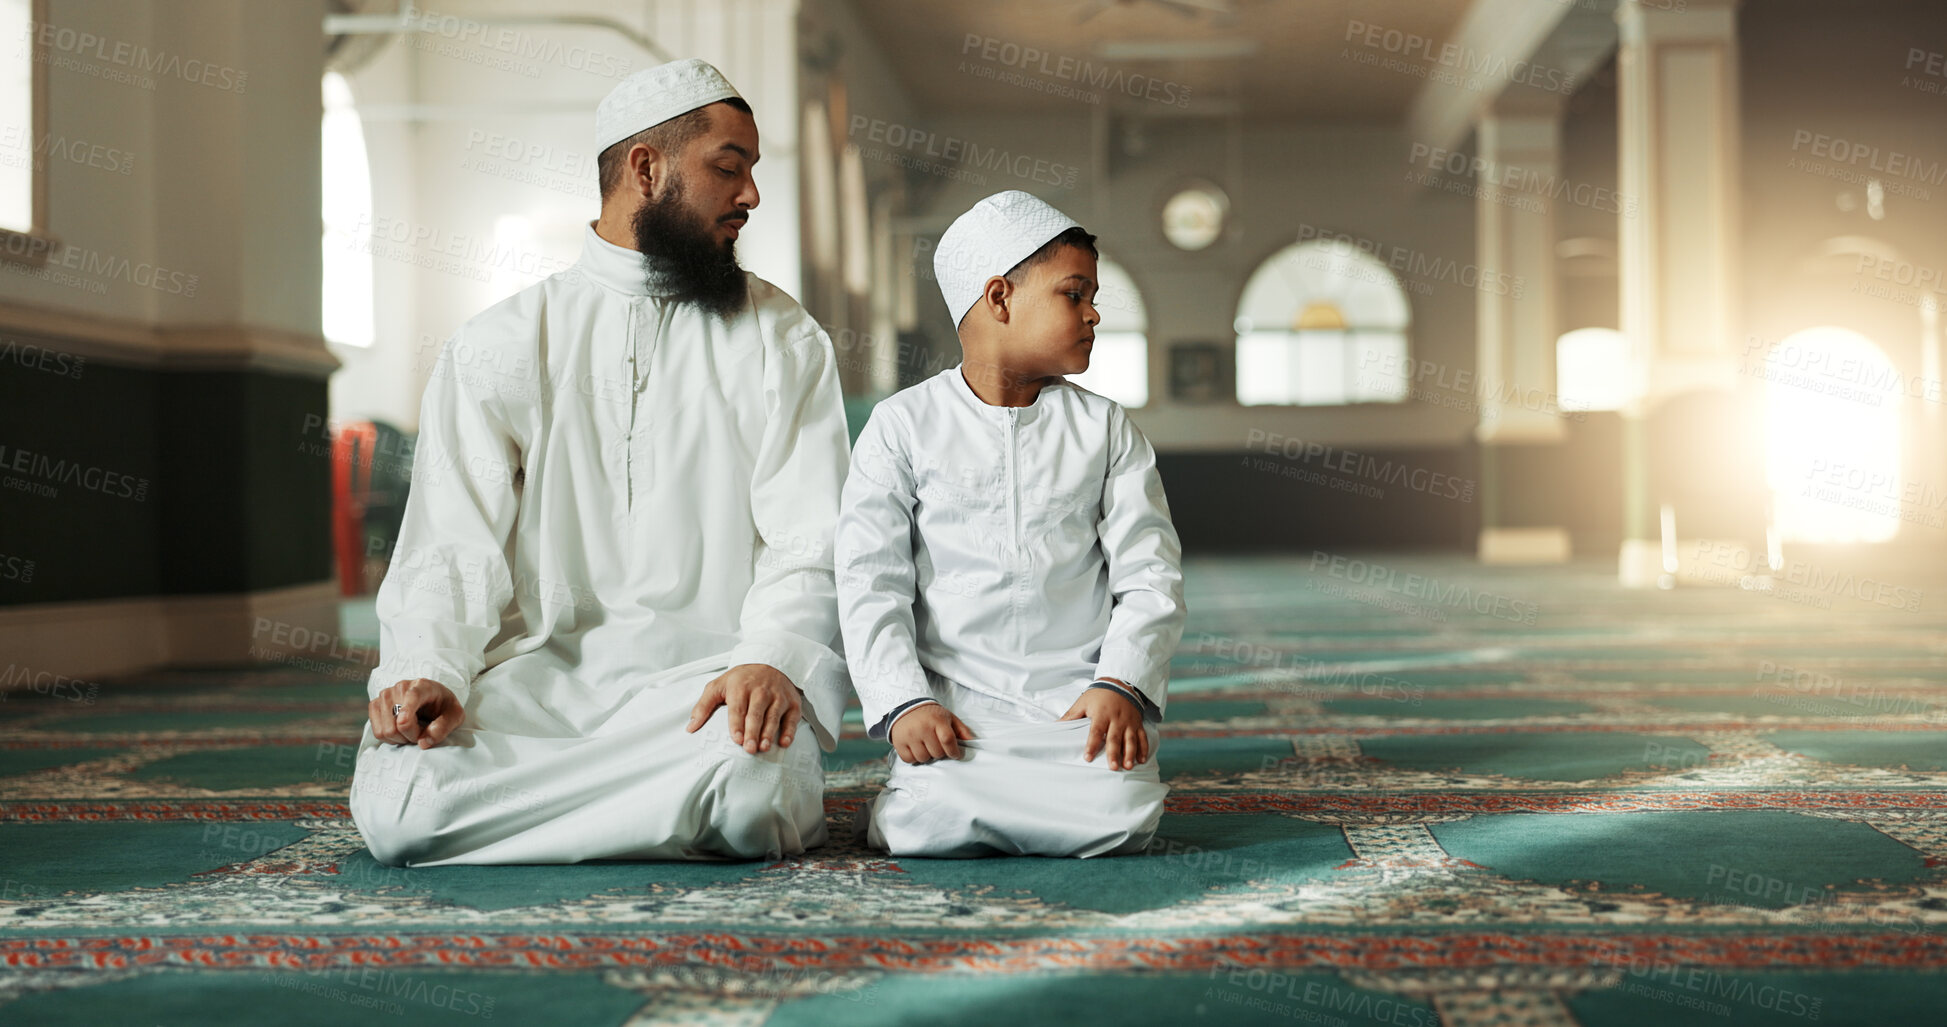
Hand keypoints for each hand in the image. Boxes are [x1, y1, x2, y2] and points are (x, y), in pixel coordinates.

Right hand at [369, 678, 464, 748]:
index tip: (404, 723)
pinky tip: (400, 731)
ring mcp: (385, 695)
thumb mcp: (455, 716)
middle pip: (398, 723)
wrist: (432, 698)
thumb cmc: (444, 707)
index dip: (407, 711)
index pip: (412, 697)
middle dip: (411, 735)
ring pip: (386, 730)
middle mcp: (401, 687)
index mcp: (423, 686)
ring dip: (400, 738)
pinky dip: (389, 738)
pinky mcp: (375, 705)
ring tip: (412, 731)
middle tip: (422, 733)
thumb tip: (423, 743)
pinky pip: (377, 732)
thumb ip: (443, 728)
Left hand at [687, 663, 801, 753]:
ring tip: (764, 747)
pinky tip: (784, 743)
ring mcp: (778, 696)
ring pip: (774, 716)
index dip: (737, 724)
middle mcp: (761, 691)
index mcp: (740, 687)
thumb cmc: (740, 680)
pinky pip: (792, 718)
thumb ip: (703, 706)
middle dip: (753, 731)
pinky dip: (790, 731)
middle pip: (756, 713)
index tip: (736, 739)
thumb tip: (690, 728)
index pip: (738, 708)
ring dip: (769, 732)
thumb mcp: (718, 686)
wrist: (769, 663)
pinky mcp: (792, 702)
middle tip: (749, 749)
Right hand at [890, 703, 974, 764]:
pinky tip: (916, 748)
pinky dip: (914, 758)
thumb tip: (972, 741)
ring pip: (923, 758)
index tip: (955, 754)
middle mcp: (922, 727)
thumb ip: (961, 729)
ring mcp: (909, 735)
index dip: (954, 751)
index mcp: (937, 720)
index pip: (948, 740)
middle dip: (940, 752)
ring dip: (927, 756)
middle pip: (937, 753)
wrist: (906, 707)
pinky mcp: (898, 742)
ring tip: (926, 746)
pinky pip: (909, 759)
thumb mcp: (948, 717)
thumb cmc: (930, 714)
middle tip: (937, 745)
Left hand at [1059, 686, 1147, 770]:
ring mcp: (1129, 722)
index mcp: (1102, 714)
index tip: (1088, 757)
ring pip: (1130, 739)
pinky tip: (1142, 760)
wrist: (1120, 683)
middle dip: (1114, 753)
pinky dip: (1143, 749)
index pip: (1096, 731)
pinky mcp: (1137, 723)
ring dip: (1130, 753)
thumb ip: (1071, 715)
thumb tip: (1055, 725)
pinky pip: (1142, 737)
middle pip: (1115, 738)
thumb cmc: (1098, 695)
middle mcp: (1117, 719)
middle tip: (1113, 767)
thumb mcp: (1083, 702)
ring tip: (1128, 766)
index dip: (1092, 744)